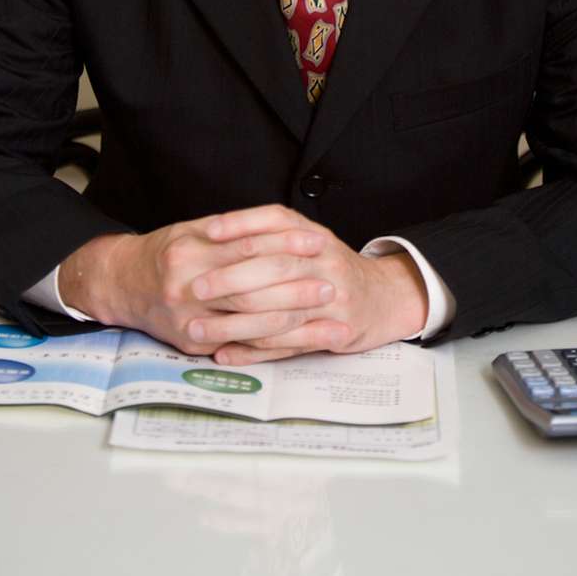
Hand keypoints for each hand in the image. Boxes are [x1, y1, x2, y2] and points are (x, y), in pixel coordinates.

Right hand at [56, 207, 334, 355]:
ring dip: (294, 322)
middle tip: (331, 285)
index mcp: (189, 253)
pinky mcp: (193, 346)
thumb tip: (284, 228)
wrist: (121, 284)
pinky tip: (301, 343)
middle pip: (253, 290)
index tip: (318, 243)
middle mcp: (187, 289)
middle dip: (296, 289)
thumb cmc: (163, 252)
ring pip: (250, 323)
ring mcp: (189, 322)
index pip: (248, 248)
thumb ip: (232, 231)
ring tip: (325, 316)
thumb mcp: (191, 229)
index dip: (286, 245)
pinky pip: (240, 346)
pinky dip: (274, 345)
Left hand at [186, 206, 429, 363]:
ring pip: (277, 313)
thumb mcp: (306, 238)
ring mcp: (331, 298)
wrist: (382, 297)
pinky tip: (224, 353)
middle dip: (230, 279)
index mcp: (313, 235)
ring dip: (233, 324)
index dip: (240, 225)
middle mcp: (324, 262)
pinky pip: (286, 344)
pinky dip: (252, 352)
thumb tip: (212, 232)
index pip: (274, 222)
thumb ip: (269, 232)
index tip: (207, 234)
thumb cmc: (330, 267)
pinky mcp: (333, 331)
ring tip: (197, 329)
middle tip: (195, 288)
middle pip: (273, 267)